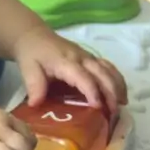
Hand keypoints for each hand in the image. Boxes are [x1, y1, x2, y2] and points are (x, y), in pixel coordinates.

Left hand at [11, 28, 127, 112]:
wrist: (34, 36)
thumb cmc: (32, 54)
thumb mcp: (28, 69)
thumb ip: (34, 86)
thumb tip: (36, 105)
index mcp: (66, 62)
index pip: (83, 77)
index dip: (92, 91)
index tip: (98, 107)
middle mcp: (81, 58)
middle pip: (102, 73)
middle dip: (111, 92)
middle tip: (114, 113)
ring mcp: (88, 57)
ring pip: (109, 69)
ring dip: (118, 86)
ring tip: (122, 104)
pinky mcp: (91, 58)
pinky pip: (109, 67)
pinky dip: (117, 80)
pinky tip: (120, 93)